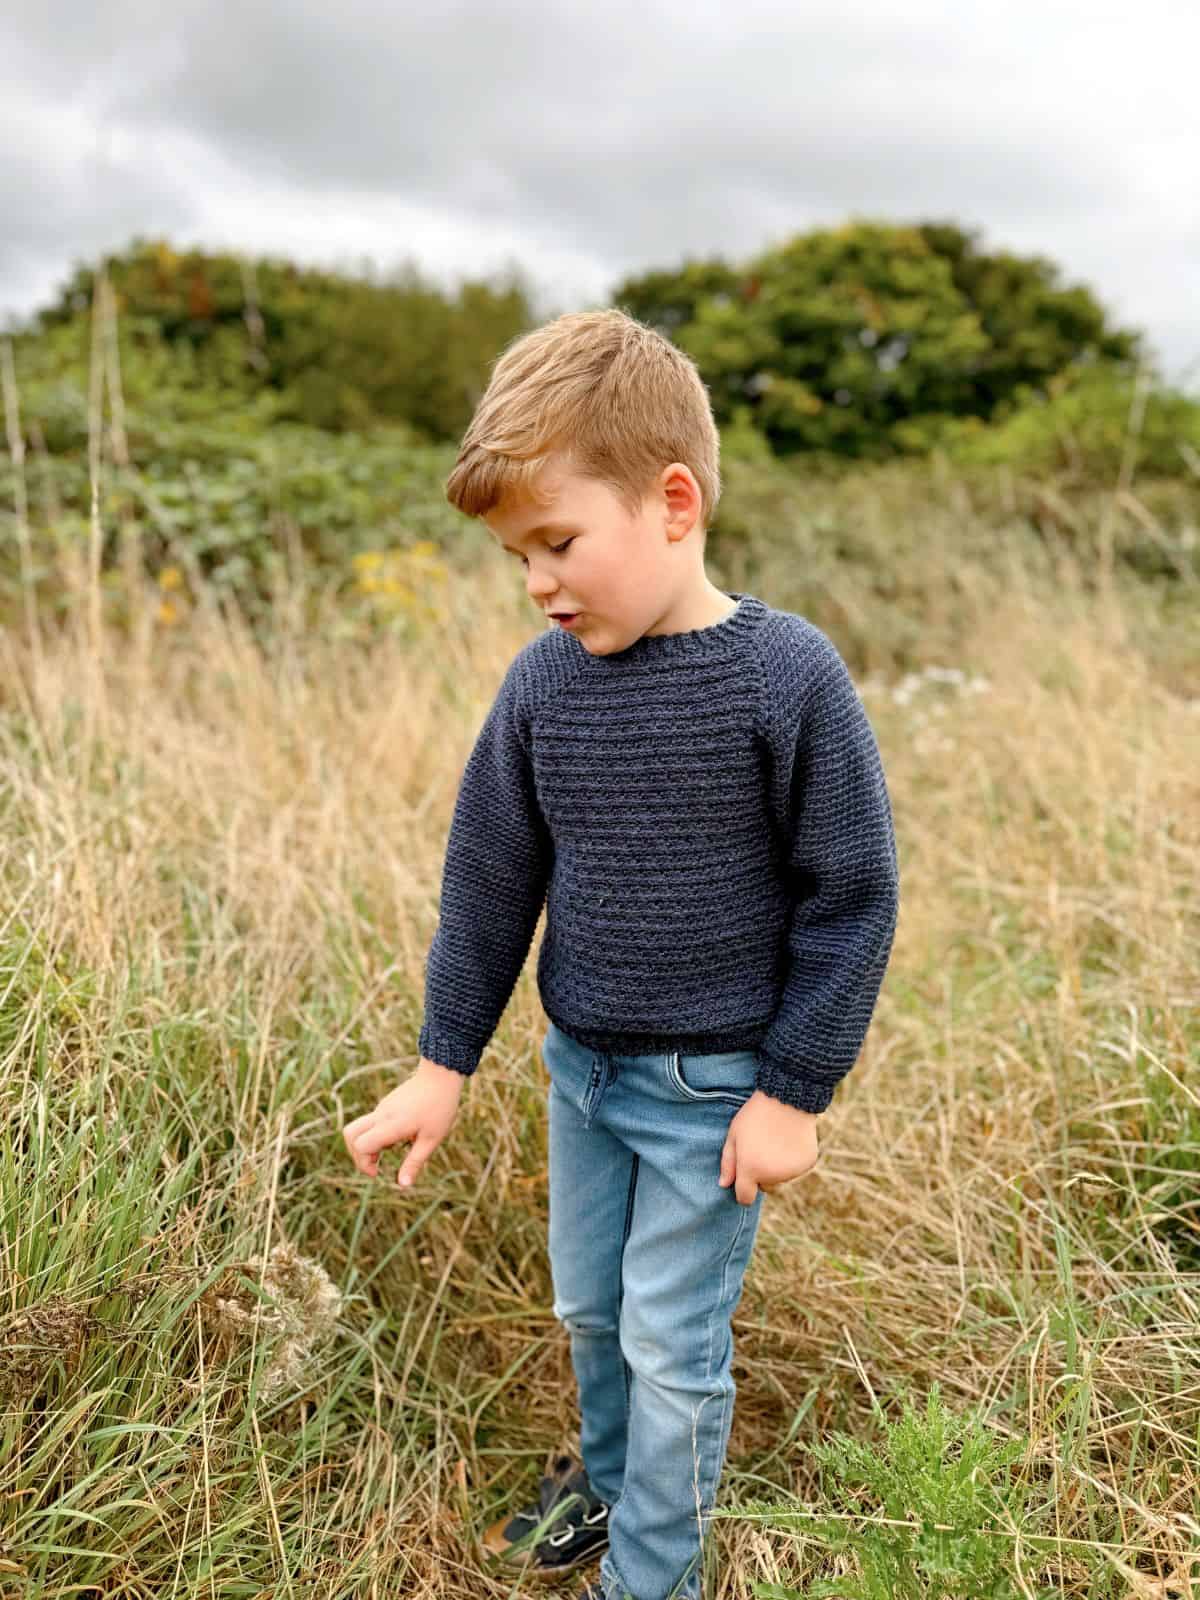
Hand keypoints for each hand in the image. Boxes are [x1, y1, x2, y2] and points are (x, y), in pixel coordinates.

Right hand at [342, 1057, 464, 1188]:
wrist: (441, 1074)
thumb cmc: (440, 1107)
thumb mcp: (432, 1139)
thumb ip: (415, 1162)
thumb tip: (403, 1185)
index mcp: (392, 1124)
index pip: (361, 1145)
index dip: (364, 1163)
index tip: (378, 1172)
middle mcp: (381, 1115)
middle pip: (350, 1134)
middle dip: (357, 1154)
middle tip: (376, 1163)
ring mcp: (381, 1108)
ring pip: (358, 1127)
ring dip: (366, 1144)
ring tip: (390, 1149)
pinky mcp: (386, 1104)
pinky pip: (370, 1122)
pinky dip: (376, 1134)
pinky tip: (399, 1135)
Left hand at [718, 1089, 819, 1205]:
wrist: (788, 1098)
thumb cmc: (755, 1115)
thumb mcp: (734, 1135)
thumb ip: (728, 1163)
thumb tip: (724, 1184)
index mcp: (751, 1169)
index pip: (745, 1198)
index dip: (743, 1190)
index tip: (744, 1177)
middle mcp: (773, 1176)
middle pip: (764, 1187)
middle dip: (761, 1175)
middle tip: (761, 1148)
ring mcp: (792, 1171)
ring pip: (781, 1178)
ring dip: (777, 1167)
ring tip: (775, 1141)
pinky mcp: (807, 1163)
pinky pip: (796, 1169)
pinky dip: (792, 1160)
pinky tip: (789, 1140)